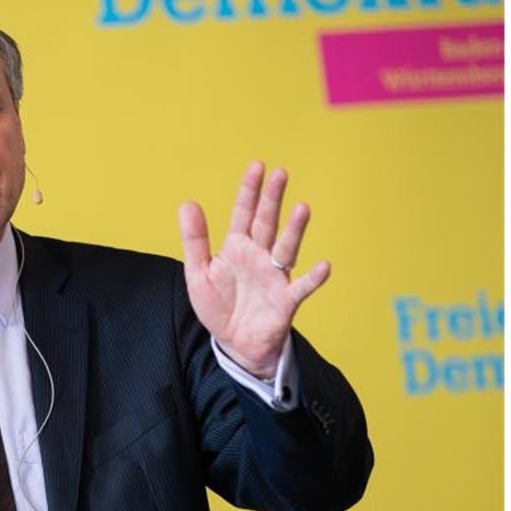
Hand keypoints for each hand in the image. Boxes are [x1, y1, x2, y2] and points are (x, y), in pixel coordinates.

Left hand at [179, 161, 330, 377]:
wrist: (234, 343)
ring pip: (286, 248)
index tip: (257, 166)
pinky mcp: (285, 300)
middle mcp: (259, 256)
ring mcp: (274, 276)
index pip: (243, 213)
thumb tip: (187, 203)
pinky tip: (324, 266)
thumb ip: (194, 240)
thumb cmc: (219, 306)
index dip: (249, 191)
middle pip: (267, 223)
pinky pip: (301, 287)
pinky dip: (313, 278)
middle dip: (272, 199)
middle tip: (280, 173)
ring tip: (303, 208)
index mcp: (237, 247)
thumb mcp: (198, 273)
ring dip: (295, 229)